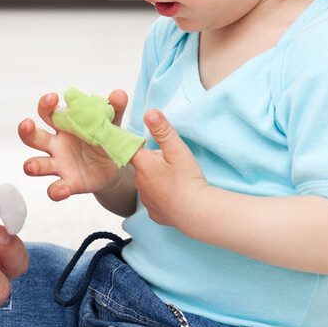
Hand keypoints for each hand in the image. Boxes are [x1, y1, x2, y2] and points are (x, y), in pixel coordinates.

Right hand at [19, 89, 128, 200]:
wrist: (115, 167)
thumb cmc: (105, 139)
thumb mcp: (111, 124)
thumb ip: (115, 110)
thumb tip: (119, 94)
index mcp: (64, 126)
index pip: (47, 112)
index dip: (46, 105)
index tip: (52, 98)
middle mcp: (56, 144)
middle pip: (34, 136)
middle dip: (26, 131)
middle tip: (26, 124)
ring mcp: (59, 164)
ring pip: (38, 163)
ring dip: (32, 165)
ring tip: (32, 166)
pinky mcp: (68, 183)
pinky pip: (55, 188)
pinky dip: (56, 190)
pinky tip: (61, 189)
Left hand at [131, 109, 209, 227]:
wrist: (196, 212)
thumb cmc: (187, 179)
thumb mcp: (177, 149)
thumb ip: (163, 130)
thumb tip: (149, 113)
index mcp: (142, 164)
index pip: (131, 148)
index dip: (139, 144)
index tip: (145, 142)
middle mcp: (139, 182)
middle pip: (142, 166)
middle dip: (153, 162)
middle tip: (171, 163)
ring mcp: (146, 199)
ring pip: (148, 183)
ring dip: (158, 179)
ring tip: (175, 179)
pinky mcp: (154, 213)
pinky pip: (156, 200)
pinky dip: (163, 197)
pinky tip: (174, 195)